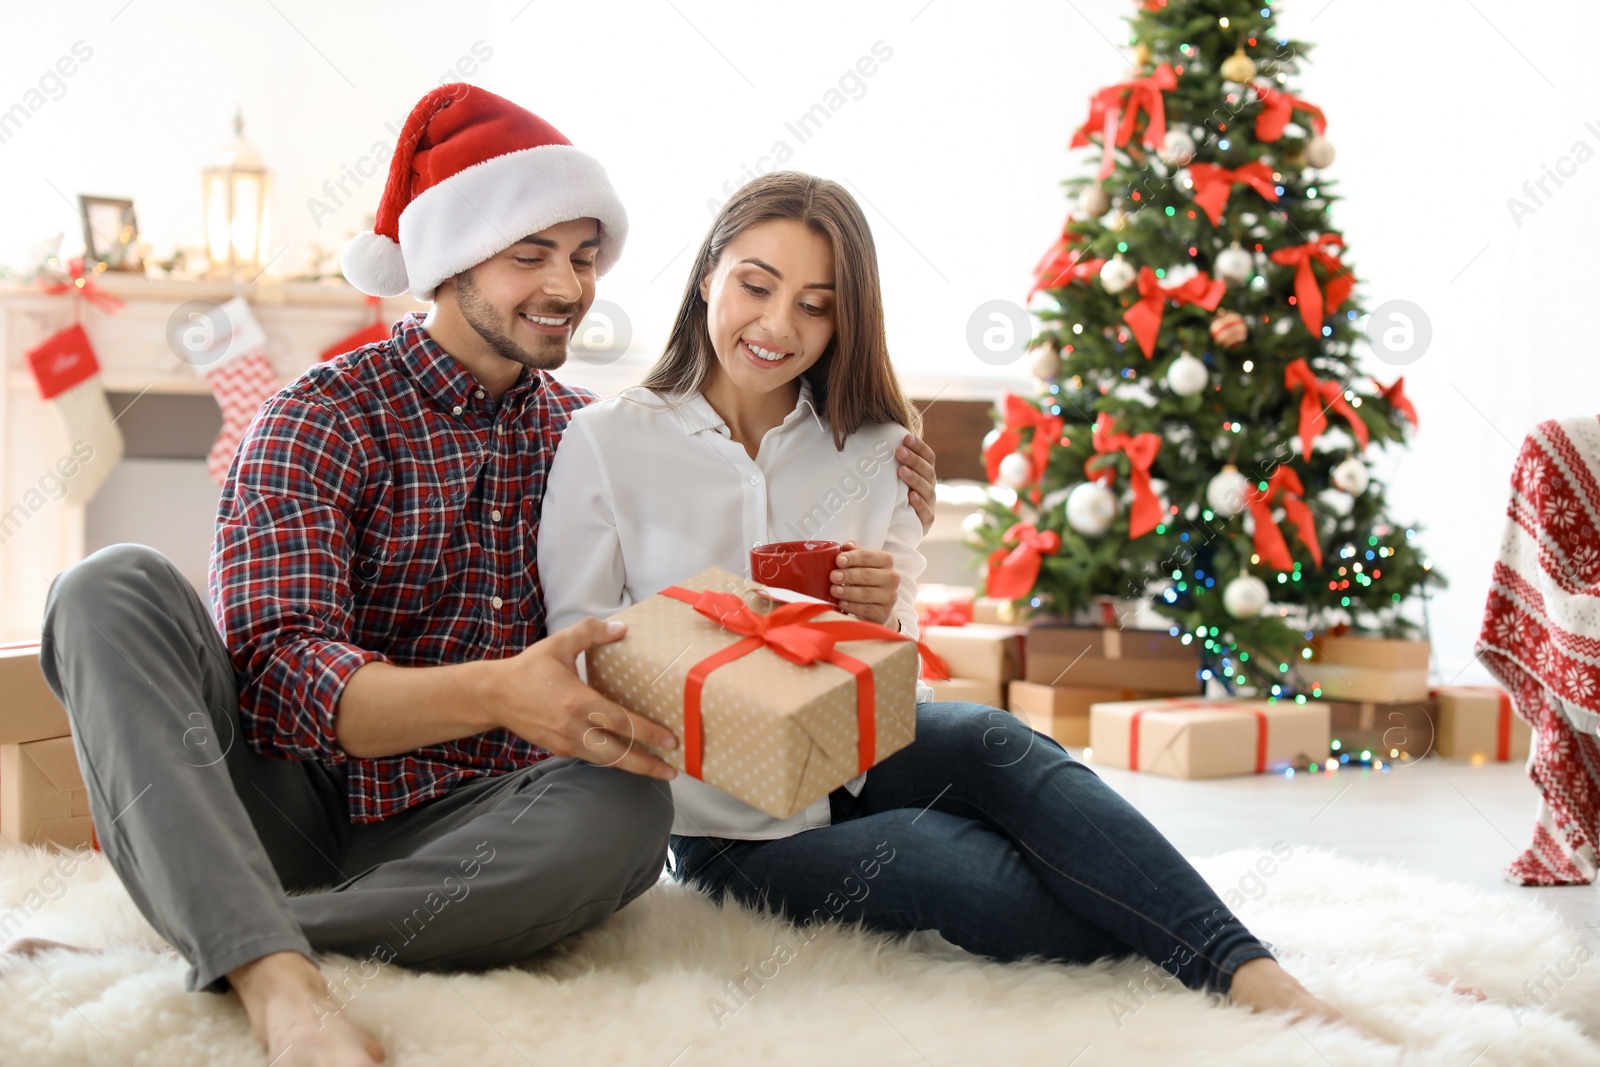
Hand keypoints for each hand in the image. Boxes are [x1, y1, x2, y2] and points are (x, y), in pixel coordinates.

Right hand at [492, 618, 678, 779]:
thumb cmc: (528, 669)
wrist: (494, 696)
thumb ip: (590, 633)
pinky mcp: (558, 750)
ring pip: (605, 762)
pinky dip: (611, 761)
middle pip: (617, 754)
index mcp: (577, 702)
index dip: (647, 733)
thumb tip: (621, 628)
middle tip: (672, 770)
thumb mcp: (558, 644)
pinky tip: (626, 758)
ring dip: (632, 768)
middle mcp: (573, 728)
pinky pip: (590, 758)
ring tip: (656, 770)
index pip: (620, 723)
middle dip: (646, 765)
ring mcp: (565, 743)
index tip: (670, 740)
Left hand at [831, 541, 900, 626]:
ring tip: (834, 590)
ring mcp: (890, 596)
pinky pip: (866, 609)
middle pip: (868, 575)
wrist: (878, 603)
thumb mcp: (861, 562)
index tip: (838, 560)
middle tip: (833, 576)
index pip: (868, 556)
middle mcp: (892, 577)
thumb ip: (854, 552)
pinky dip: (852, 606)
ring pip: (866, 593)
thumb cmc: (866, 578)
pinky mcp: (885, 612)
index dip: (853, 558)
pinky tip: (842, 604)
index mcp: (886, 560)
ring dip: (848, 592)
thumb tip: (846, 546)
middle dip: (848, 575)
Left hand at [897, 432, 937, 534]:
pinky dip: (919, 504)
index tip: (906, 438)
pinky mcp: (925, 523)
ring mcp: (929, 506)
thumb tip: (869, 442)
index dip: (919, 447)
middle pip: (928, 471)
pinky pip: (925, 513)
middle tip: (899, 452)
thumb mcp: (889, 481)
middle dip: (914, 460)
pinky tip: (911, 496)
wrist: (892, 530)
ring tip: (901, 471)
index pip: (928, 458)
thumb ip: (887, 465)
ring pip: (927, 490)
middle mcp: (929, 488)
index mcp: (925, 475)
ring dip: (915, 479)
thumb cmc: (888, 498)